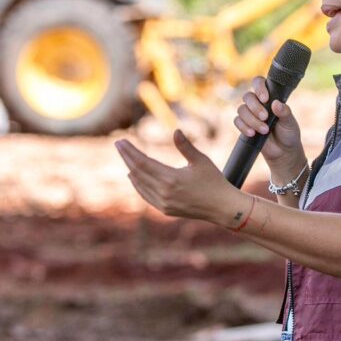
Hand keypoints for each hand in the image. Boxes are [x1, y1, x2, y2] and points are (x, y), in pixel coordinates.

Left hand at [115, 130, 241, 225]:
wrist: (221, 207)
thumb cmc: (214, 180)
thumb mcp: (201, 161)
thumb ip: (186, 146)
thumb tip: (176, 131)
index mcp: (171, 178)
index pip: (142, 163)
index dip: (130, 151)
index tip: (120, 141)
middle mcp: (164, 192)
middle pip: (137, 172)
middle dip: (126, 157)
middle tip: (118, 144)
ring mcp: (163, 203)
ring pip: (139, 184)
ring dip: (130, 170)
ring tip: (125, 156)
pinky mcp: (165, 210)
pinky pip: (145, 195)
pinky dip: (137, 184)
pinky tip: (133, 176)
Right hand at [234, 76, 304, 169]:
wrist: (283, 152)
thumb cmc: (288, 133)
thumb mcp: (290, 122)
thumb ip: (284, 112)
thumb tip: (275, 103)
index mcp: (270, 97)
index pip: (259, 83)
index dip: (259, 87)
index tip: (265, 99)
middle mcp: (258, 103)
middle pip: (248, 96)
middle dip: (255, 107)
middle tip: (265, 117)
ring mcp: (250, 114)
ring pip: (241, 109)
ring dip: (251, 120)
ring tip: (264, 130)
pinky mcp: (244, 125)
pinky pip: (237, 121)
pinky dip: (244, 127)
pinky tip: (252, 133)